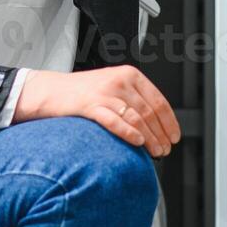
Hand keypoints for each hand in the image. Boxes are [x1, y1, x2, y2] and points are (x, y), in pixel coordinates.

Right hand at [13, 66, 180, 157]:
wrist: (52, 91)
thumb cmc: (83, 92)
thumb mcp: (113, 86)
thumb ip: (134, 98)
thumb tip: (158, 123)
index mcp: (129, 74)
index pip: (158, 100)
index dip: (170, 121)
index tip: (174, 136)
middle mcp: (120, 81)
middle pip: (149, 112)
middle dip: (161, 134)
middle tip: (165, 149)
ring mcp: (105, 92)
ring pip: (137, 118)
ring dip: (150, 138)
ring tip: (155, 152)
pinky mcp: (90, 105)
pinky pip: (115, 121)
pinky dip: (129, 133)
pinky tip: (137, 142)